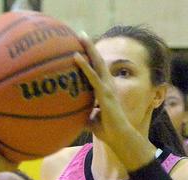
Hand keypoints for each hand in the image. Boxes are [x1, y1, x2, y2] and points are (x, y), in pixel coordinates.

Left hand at [71, 33, 154, 169]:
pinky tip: (76, 56)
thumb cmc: (107, 131)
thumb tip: (68, 117)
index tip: (82, 47)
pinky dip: (84, 66)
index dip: (90, 58)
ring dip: (89, 49)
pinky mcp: (105, 94)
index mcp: (104, 90)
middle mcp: (107, 85)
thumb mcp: (90, 121)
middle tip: (80, 34)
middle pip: (99, 61)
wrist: (119, 138)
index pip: (96, 70)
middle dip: (90, 47)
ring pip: (97, 63)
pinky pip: (92, 77)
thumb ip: (82, 116)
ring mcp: (107, 88)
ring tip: (80, 36)